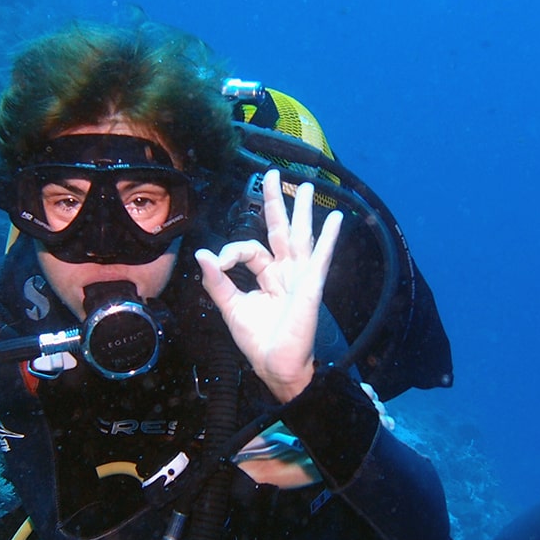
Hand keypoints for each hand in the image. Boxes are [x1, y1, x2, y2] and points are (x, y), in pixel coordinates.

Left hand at [195, 170, 342, 401]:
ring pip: (300, 236)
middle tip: (274, 174)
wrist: (275, 365)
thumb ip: (217, 281)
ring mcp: (300, 277)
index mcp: (266, 276)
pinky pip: (320, 258)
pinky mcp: (310, 286)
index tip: (218, 262)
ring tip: (307, 186)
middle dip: (277, 201)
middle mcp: (285, 272)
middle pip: (279, 229)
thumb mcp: (231, 307)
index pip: (250, 249)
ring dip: (304, 210)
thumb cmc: (258, 341)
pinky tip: (336, 219)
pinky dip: (329, 238)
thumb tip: (202, 255)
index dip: (232, 251)